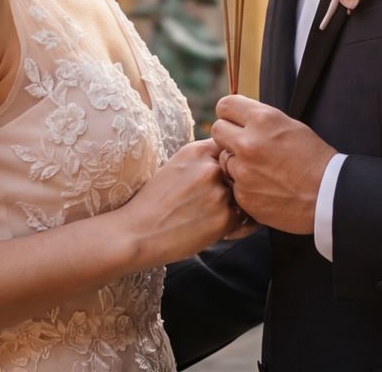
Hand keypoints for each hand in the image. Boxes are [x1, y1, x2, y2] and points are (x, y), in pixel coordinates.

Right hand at [119, 139, 245, 264]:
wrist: (136, 233)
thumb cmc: (155, 203)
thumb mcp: (175, 167)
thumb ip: (204, 160)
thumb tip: (233, 159)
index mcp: (196, 151)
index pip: (229, 147)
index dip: (229, 162)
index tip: (222, 174)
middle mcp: (210, 168)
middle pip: (240, 171)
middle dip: (233, 185)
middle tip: (213, 201)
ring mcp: (219, 193)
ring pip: (243, 195)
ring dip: (235, 206)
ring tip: (211, 217)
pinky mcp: (224, 218)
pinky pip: (245, 218)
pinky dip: (236, 225)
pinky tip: (216, 229)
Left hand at [210, 94, 336, 233]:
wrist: (328, 195)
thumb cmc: (313, 158)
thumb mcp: (290, 126)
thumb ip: (260, 120)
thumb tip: (238, 117)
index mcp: (262, 120)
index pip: (225, 105)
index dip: (230, 113)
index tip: (235, 121)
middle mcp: (248, 143)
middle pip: (217, 130)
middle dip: (228, 136)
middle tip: (244, 145)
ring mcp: (243, 171)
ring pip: (224, 159)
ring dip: (236, 163)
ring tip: (261, 169)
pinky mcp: (243, 195)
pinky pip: (233, 184)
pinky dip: (244, 186)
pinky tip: (264, 187)